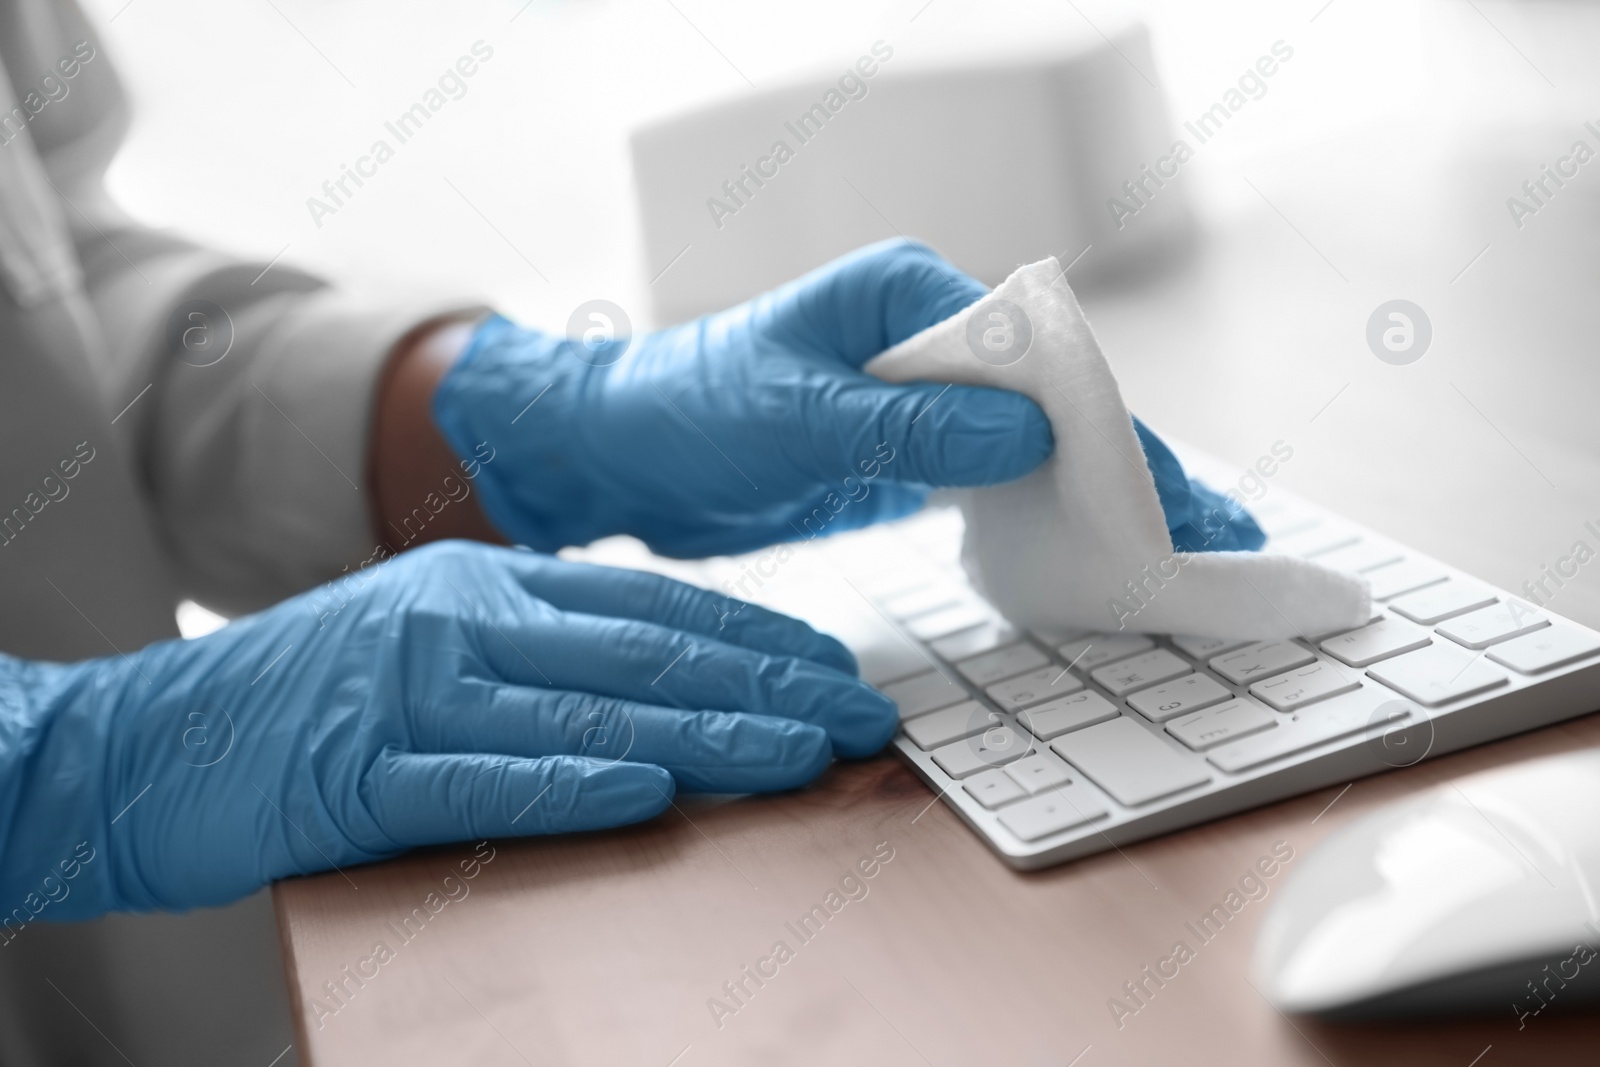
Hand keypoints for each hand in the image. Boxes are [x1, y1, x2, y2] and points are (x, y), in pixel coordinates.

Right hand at [0, 542, 893, 915]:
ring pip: (589, 711)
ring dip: (708, 736)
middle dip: (767, 685)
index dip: (755, 638)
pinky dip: (571, 788)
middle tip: (858, 714)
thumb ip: (538, 650)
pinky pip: (484, 778)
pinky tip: (649, 796)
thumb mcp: (430, 643)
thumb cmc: (303, 702)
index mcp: (487, 583)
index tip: (833, 670)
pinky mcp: (360, 768)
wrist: (137, 744)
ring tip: (800, 754)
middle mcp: (461, 618)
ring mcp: (410, 688)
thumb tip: (667, 682)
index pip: (652, 606)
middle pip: (645, 652)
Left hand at [428, 239, 1259, 556]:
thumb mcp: (791, 417)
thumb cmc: (684, 411)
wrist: (618, 456)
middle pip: (1053, 403)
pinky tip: (1096, 560)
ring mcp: (922, 401)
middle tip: (1209, 535)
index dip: (1104, 423)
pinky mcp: (908, 457)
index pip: (1034, 356)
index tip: (1156, 489)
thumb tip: (1025, 436)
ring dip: (1101, 500)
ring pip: (1035, 449)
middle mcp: (927, 338)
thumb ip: (903, 425)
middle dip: (1130, 467)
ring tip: (1179, 557)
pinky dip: (1045, 521)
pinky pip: (995, 487)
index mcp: (907, 293)